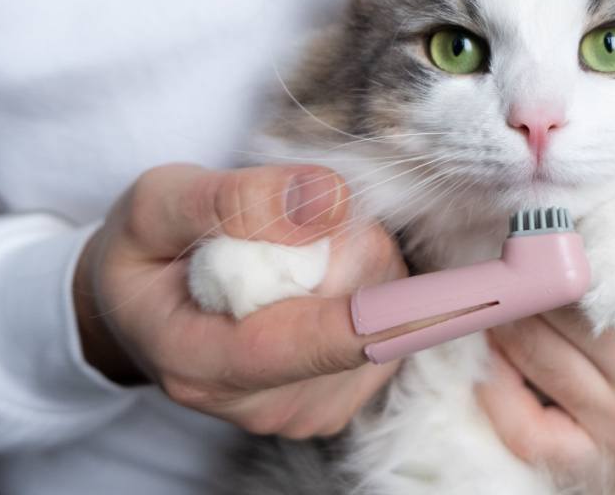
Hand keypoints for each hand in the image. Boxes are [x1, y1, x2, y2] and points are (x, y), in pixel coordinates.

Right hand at [73, 163, 407, 437]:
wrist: (136, 310)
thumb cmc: (145, 254)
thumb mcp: (158, 203)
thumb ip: (235, 200)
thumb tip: (330, 200)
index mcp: (205, 362)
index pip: (325, 341)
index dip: (405, 312)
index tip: (478, 292)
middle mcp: (262, 406)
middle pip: (366, 317)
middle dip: (353, 248)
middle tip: (294, 223)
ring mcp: (303, 413)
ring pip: (384, 322)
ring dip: (361, 267)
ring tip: (293, 255)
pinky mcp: (335, 404)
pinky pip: (385, 335)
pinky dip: (365, 294)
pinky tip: (314, 284)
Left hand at [477, 193, 614, 481]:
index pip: (591, 258)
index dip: (550, 231)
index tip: (536, 214)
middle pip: (553, 305)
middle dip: (525, 268)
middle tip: (511, 245)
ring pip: (532, 357)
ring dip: (507, 315)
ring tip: (507, 286)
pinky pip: (536, 436)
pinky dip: (502, 398)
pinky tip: (496, 362)